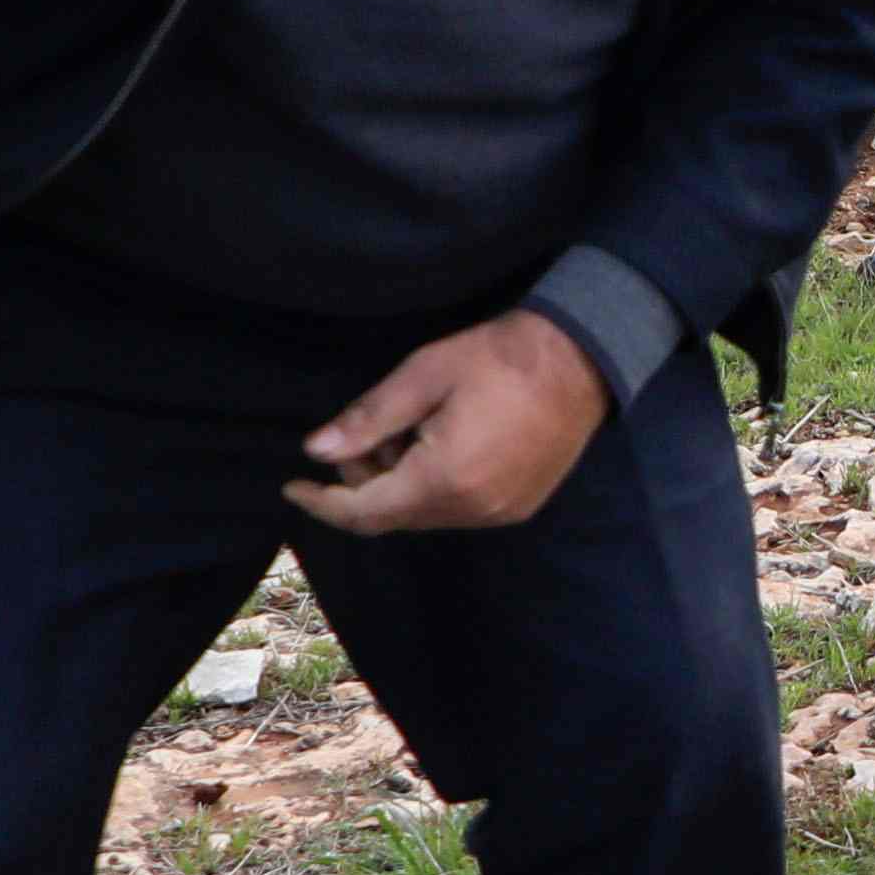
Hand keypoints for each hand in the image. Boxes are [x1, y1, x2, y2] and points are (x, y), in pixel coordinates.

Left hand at [292, 312, 609, 535]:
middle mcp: (471, 510)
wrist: (582, 360)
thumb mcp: (423, 375)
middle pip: (391, 518)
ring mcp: (498, 514)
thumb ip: (368, 420)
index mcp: (442, 479)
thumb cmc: (499, 357)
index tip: (292, 486)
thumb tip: (316, 451)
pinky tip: (439, 445)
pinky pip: (455, 511)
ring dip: (398, 486)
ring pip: (423, 516)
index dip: (321, 503)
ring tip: (406, 432)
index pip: (364, 511)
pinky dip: (431, 489)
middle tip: (362, 436)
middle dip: (361, 485)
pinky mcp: (517, 507)